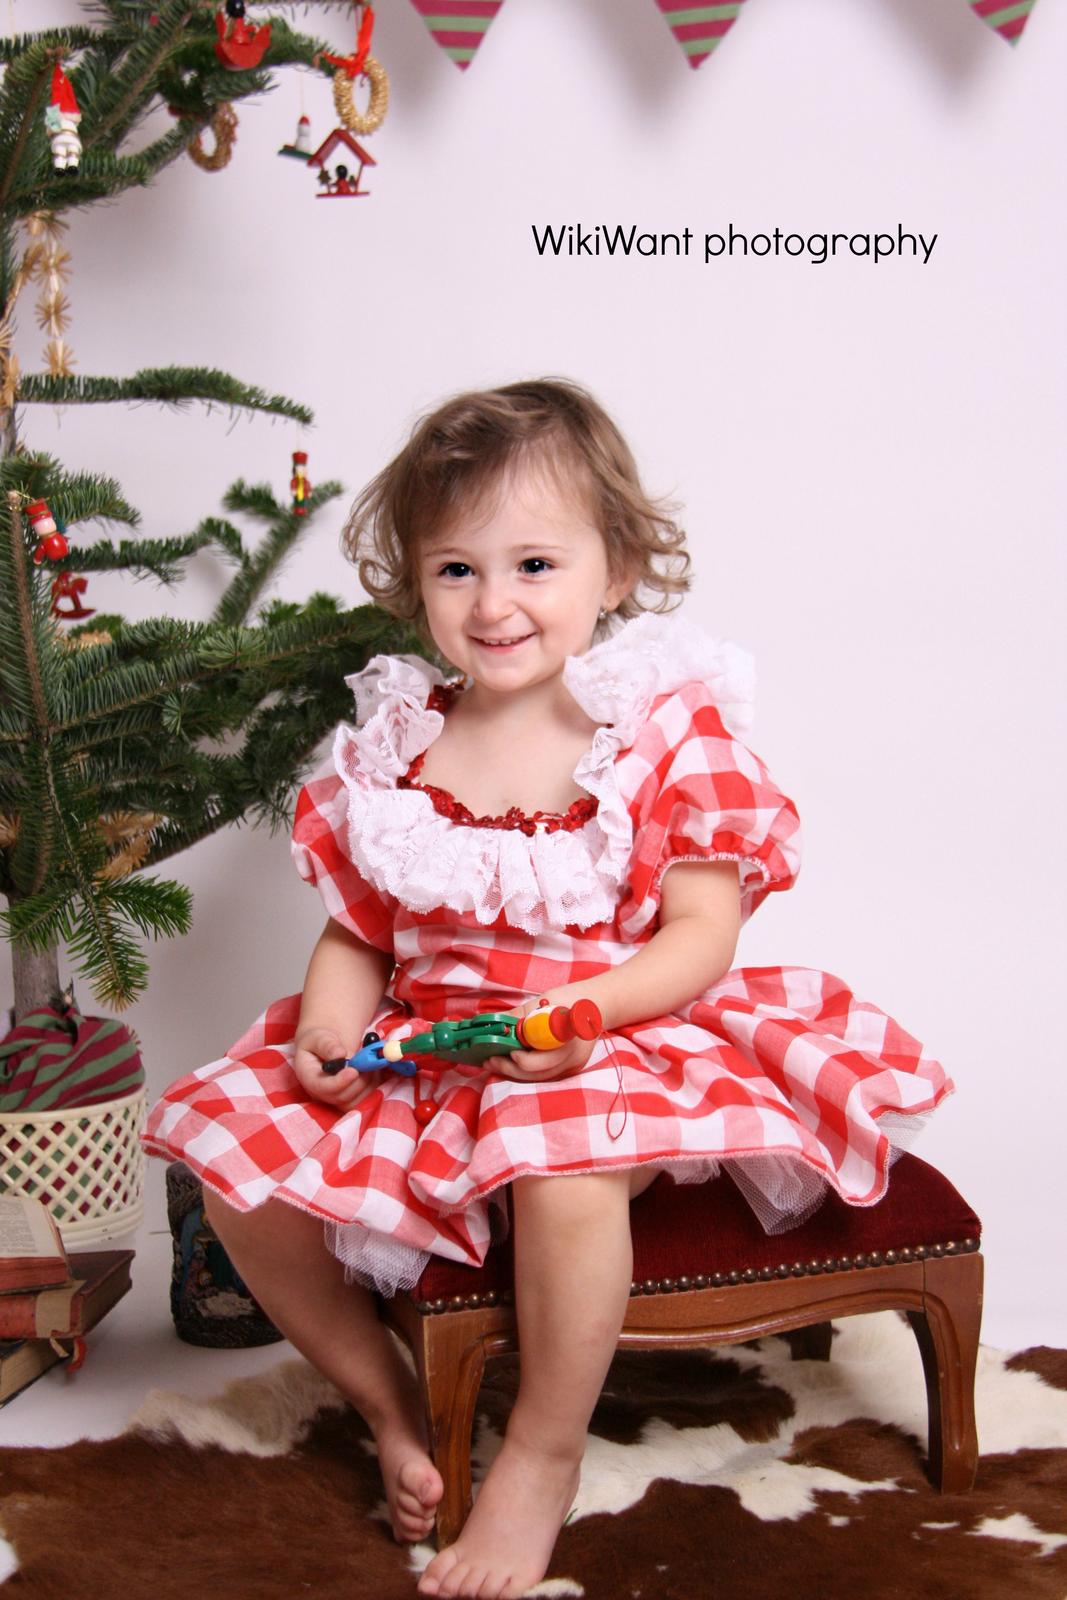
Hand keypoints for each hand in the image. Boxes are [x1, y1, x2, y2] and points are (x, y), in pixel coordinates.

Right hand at [292, 1025, 376, 1109]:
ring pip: (356, 1101)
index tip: (353, 1071)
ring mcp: (336, 1098)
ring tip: (369, 1061)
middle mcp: (321, 1093)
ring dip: (368, 1082)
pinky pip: (366, 1099)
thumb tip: (340, 1054)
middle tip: (367, 1061)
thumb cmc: (319, 1041)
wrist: (325, 1047)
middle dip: (358, 1081)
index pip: (323, 1088)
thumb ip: (327, 1045)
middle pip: (342, 1097)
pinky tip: (372, 1068)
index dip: (340, 1082)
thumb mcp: (318, 1037)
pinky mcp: (351, 1098)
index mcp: (309, 1078)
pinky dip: (374, 1084)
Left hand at [485, 992, 599, 1082]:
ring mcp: (573, 1066)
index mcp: (567, 1036)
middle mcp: (573, 1055)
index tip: (502, 1051)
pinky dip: (527, 1072)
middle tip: (488, 1060)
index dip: (520, 1058)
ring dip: (515, 1072)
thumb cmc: (569, 999)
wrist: (597, 1005)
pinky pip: (545, 1075)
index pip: (542, 1056)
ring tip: (494, 1063)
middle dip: (509, 1068)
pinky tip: (511, 1064)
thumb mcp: (544, 1000)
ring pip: (539, 1078)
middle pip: (536, 1072)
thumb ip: (518, 1015)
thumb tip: (491, 1023)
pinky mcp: (571, 1070)